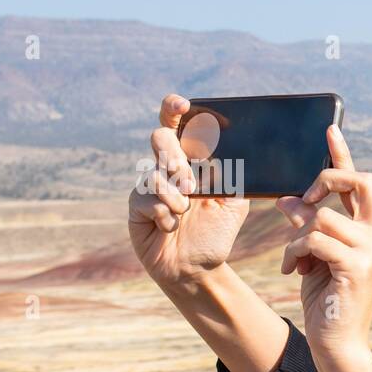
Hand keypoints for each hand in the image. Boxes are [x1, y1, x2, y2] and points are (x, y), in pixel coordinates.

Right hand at [128, 94, 249, 284]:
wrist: (199, 267)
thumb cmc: (216, 232)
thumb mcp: (235, 202)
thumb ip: (232, 175)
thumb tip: (228, 151)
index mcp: (191, 161)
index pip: (178, 125)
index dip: (174, 109)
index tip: (183, 104)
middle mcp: (167, 168)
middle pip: (160, 138)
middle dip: (175, 157)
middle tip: (190, 183)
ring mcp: (149, 186)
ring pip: (153, 172)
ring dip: (174, 194)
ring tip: (185, 211)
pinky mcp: (137, 207)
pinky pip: (145, 199)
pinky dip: (164, 214)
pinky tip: (171, 227)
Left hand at [277, 125, 371, 371]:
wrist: (337, 344)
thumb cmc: (328, 301)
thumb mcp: (315, 255)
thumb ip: (309, 225)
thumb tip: (287, 198)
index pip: (362, 184)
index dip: (344, 155)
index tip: (330, 130)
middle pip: (359, 181)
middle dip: (326, 179)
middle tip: (304, 197)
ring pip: (323, 215)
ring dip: (298, 236)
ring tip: (295, 261)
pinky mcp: (359, 265)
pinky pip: (314, 238)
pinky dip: (295, 252)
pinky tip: (294, 271)